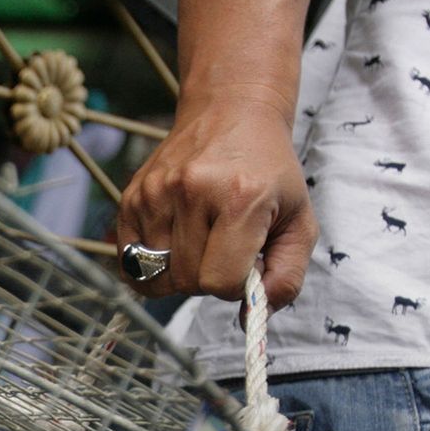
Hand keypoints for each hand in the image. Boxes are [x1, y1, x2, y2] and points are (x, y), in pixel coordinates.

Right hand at [113, 98, 316, 305]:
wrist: (231, 112)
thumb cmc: (270, 174)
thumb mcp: (300, 222)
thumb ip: (287, 277)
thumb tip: (251, 318)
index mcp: (241, 198)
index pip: (221, 281)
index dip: (236, 285)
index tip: (247, 263)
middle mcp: (193, 192)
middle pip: (187, 281)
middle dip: (207, 278)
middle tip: (224, 248)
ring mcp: (156, 193)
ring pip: (155, 276)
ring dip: (178, 271)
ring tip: (199, 240)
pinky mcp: (131, 197)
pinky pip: (130, 261)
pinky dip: (152, 262)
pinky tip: (175, 238)